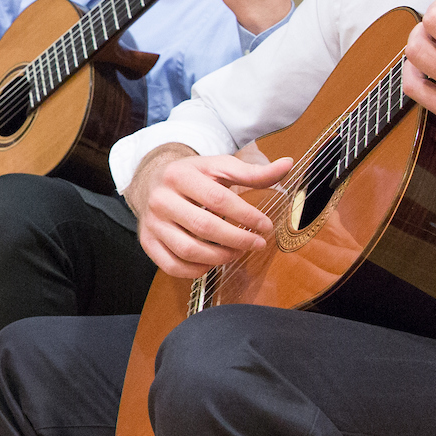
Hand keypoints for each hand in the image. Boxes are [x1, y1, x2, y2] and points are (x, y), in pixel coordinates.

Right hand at [125, 144, 293, 277]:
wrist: (153, 182)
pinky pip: (172, 266)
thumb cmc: (193, 176)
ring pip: (188, 250)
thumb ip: (254, 171)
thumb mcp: (220, 168)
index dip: (246, 215)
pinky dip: (196, 270)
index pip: (218, 199)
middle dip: (237, 239)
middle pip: (204, 227)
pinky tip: (212, 262)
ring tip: (237, 252)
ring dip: (220, 257)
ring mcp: (152, 223)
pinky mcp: (147, 242)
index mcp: (179, 175)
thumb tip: (287, 165)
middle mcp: (161, 199)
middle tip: (257, 243)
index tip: (265, 225)